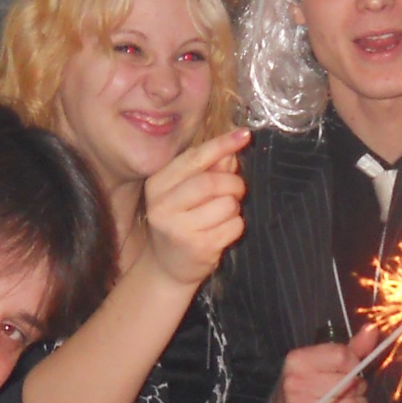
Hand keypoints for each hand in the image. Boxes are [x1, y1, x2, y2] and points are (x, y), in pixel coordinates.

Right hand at [139, 128, 249, 287]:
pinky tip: (221, 232)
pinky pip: (234, 226)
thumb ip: (208, 170)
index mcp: (157, 184)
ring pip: (227, 204)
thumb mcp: (185, 193)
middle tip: (236, 190)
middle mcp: (162, 205)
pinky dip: (235, 226)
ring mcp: (178, 228)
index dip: (222, 145)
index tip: (244, 135)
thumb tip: (231, 151)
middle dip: (233, 184)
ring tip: (221, 215)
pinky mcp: (198, 247)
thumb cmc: (180, 222)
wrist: (167, 267)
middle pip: (212, 182)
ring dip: (234, 207)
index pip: (194, 158)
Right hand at [271, 325, 381, 402]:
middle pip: (348, 384)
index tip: (353, 371)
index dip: (355, 365)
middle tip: (355, 392)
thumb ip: (350, 347)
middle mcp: (294, 382)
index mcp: (299, 360)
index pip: (342, 356)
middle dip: (359, 389)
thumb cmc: (306, 384)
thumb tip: (373, 328)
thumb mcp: (323, 362)